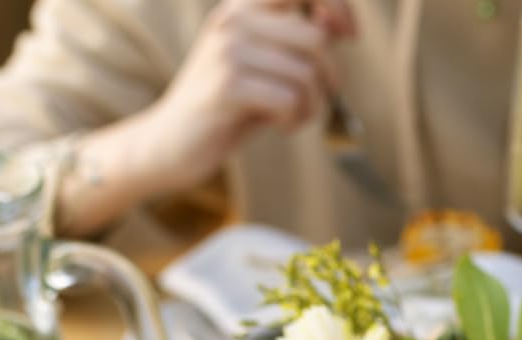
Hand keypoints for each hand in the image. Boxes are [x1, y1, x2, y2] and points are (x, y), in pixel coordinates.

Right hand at [139, 0, 354, 191]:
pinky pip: (289, 101)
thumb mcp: (266, 67)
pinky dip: (294, 120)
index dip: (338, 3)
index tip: (350, 34)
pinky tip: (279, 126)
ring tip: (292, 118)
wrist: (171, 143)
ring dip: (312, 107)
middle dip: (328, 79)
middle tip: (312, 102)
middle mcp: (233, 18)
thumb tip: (339, 25)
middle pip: (316, 40)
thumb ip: (298, 43)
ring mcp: (227, 50)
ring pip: (306, 74)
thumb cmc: (229, 107)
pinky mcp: (226, 86)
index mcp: (243, 5)